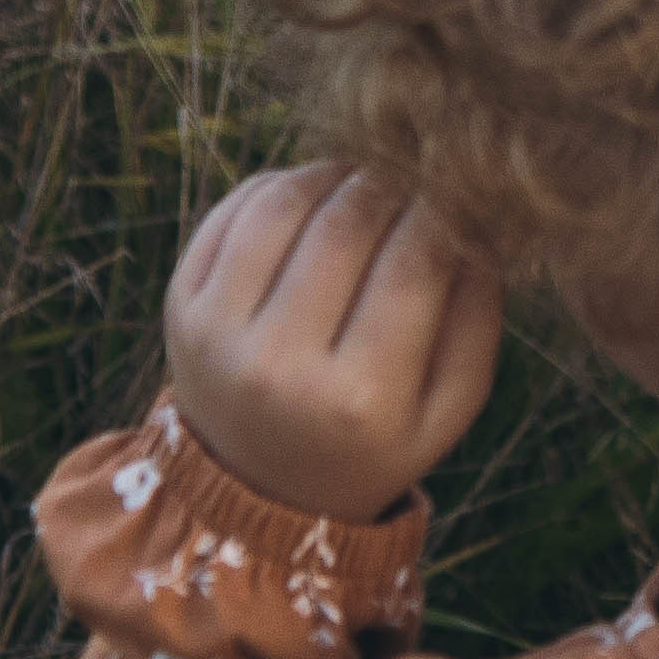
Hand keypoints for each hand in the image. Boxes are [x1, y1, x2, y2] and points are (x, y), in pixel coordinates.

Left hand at [164, 163, 503, 519]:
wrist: (257, 487)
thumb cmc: (372, 438)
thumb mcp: (448, 407)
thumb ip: (478, 317)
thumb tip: (476, 221)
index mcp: (361, 401)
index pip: (417, 261)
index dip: (445, 209)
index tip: (458, 195)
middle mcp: (281, 369)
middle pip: (349, 223)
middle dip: (393, 182)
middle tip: (413, 177)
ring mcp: (218, 336)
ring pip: (286, 203)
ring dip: (336, 171)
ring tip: (364, 179)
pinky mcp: (179, 309)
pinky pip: (234, 211)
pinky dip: (281, 183)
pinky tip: (311, 197)